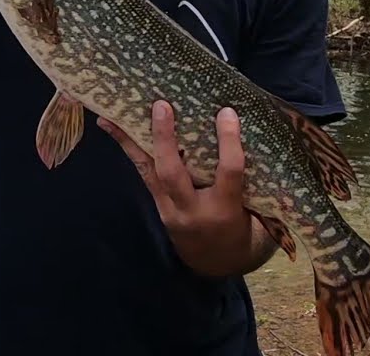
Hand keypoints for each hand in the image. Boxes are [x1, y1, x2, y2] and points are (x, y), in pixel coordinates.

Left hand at [97, 100, 267, 277]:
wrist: (220, 263)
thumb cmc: (245, 226)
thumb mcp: (257, 207)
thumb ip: (253, 175)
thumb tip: (247, 126)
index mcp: (226, 209)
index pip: (229, 172)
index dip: (228, 142)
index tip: (227, 112)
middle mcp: (194, 211)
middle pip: (174, 173)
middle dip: (165, 138)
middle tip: (161, 105)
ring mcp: (171, 211)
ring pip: (149, 174)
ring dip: (131, 142)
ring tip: (112, 117)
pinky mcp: (159, 208)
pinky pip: (143, 175)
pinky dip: (129, 150)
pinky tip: (111, 127)